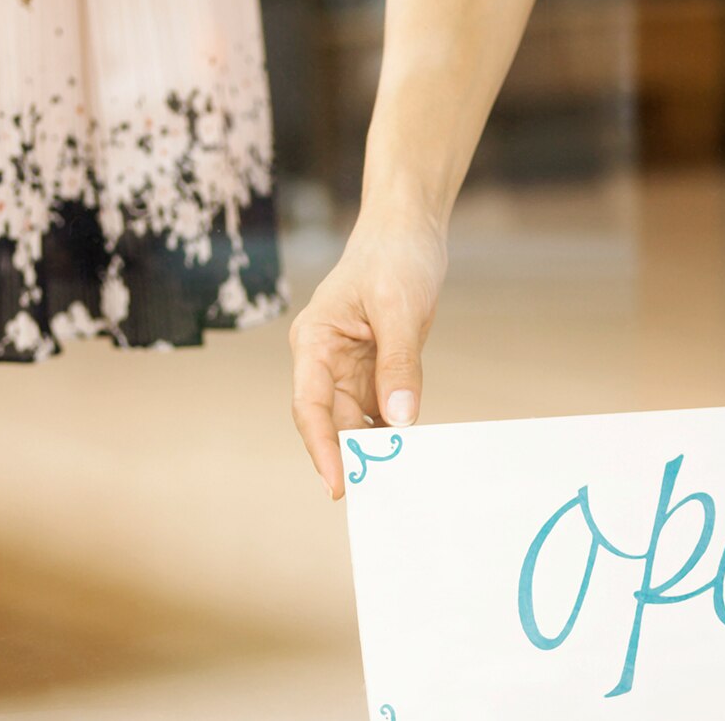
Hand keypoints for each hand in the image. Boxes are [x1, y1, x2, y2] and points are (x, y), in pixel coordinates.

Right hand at [290, 213, 448, 498]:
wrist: (408, 229)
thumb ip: (399, 364)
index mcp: (314, 341)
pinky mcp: (376, 370)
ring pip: (358, 423)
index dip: (322, 448)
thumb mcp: (399, 308)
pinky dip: (395, 431)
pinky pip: (382, 411)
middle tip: (383, 494)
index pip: (310, 406)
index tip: (339, 485)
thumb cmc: (394, 256)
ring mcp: (350, 368)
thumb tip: (400, 421)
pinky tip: (414, 451)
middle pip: (333, 423)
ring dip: (377, 449)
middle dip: (355, 458)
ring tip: (402, 479)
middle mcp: (324, 361)